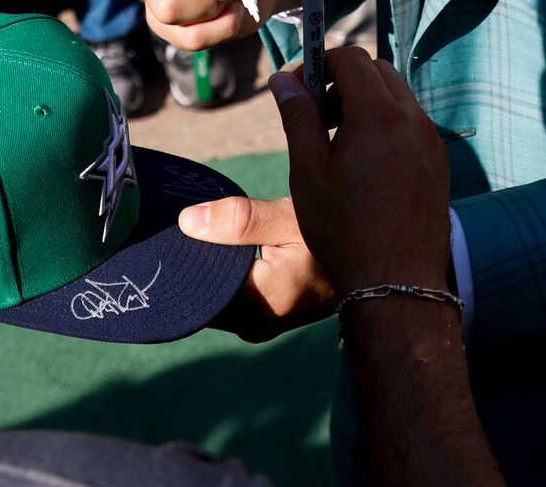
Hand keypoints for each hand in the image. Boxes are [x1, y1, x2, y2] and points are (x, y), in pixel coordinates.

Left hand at [181, 191, 336, 342]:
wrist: (368, 268)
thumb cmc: (332, 236)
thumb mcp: (290, 217)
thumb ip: (240, 219)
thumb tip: (186, 221)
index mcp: (265, 300)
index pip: (202, 282)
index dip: (187, 256)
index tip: (178, 232)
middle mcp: (259, 324)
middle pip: (205, 295)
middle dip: (195, 265)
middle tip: (188, 231)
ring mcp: (261, 328)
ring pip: (215, 301)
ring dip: (208, 275)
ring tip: (206, 240)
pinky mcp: (263, 324)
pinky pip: (227, 304)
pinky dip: (221, 283)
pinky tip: (222, 257)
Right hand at [277, 46, 452, 298]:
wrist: (397, 283)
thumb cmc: (344, 230)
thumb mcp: (308, 171)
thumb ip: (297, 117)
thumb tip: (282, 79)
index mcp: (378, 115)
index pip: (351, 58)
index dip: (320, 63)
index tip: (298, 89)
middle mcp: (412, 119)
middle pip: (378, 71)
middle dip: (344, 80)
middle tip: (317, 115)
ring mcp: (431, 141)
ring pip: (398, 96)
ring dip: (367, 102)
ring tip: (339, 142)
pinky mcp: (440, 162)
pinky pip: (412, 123)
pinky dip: (388, 125)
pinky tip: (366, 164)